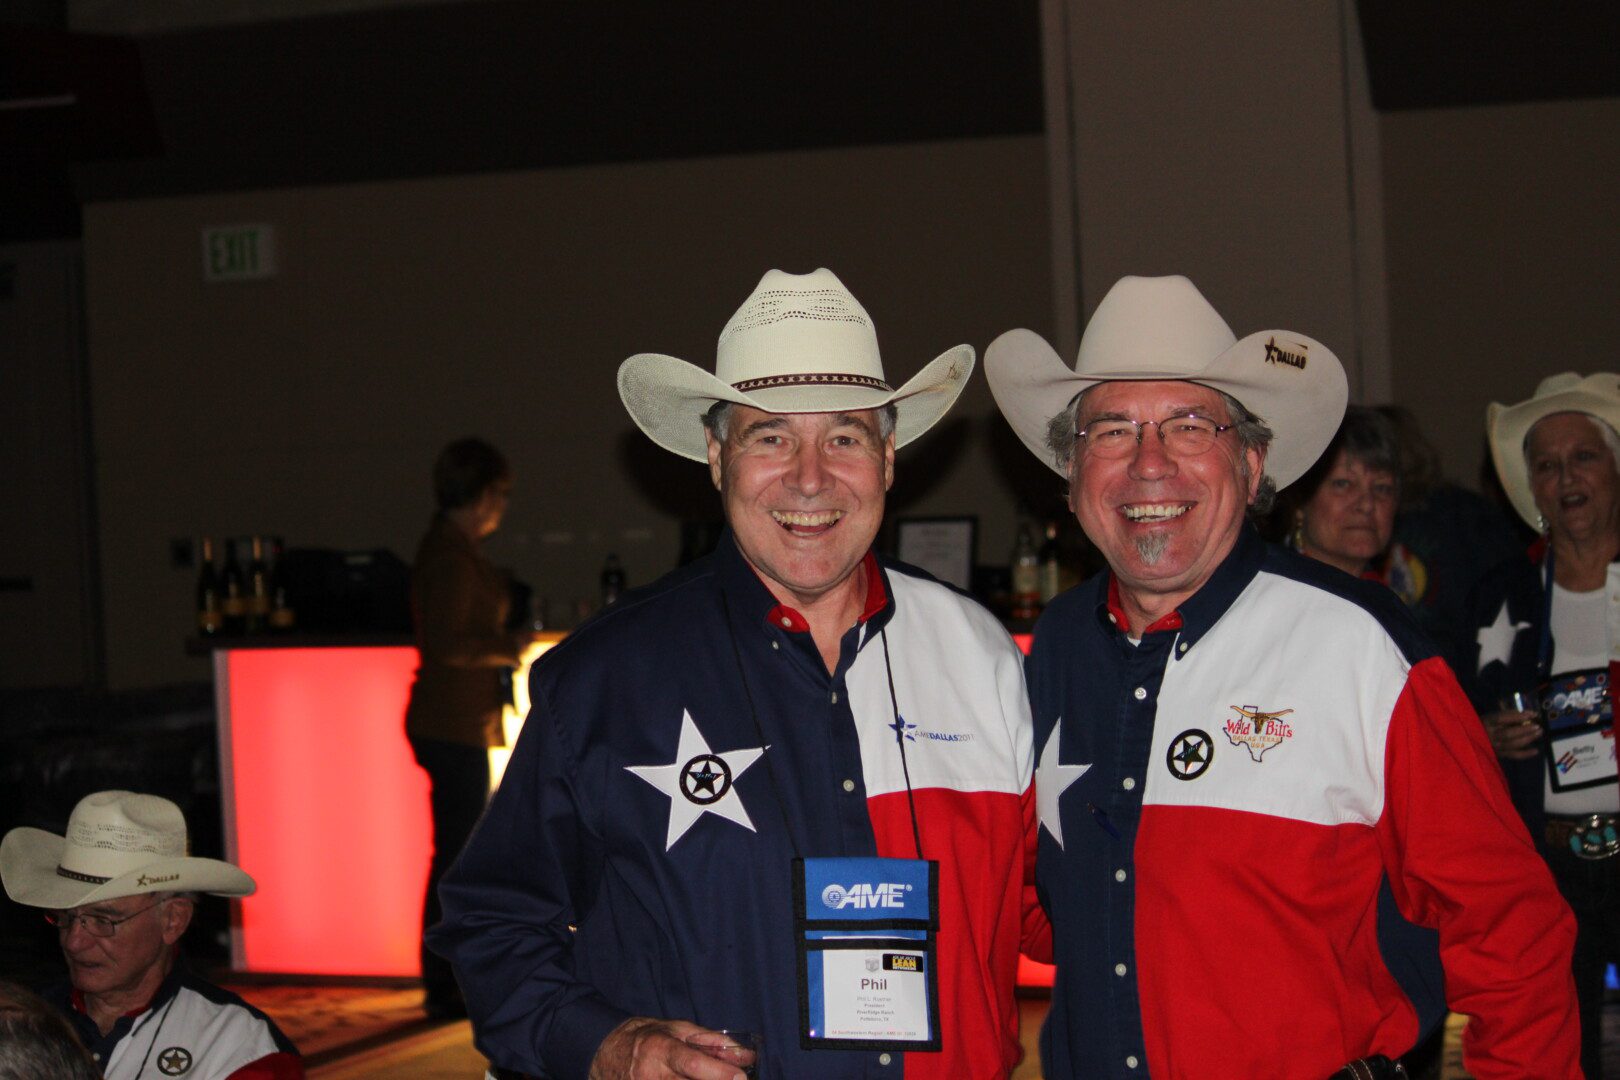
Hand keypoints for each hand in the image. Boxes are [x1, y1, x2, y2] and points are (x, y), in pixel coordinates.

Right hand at [589, 1018, 748, 1079]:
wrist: (605, 1054)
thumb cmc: (645, 1037)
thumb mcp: (677, 1029)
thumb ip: (711, 1042)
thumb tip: (746, 1056)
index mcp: (660, 1049)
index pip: (692, 1065)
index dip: (719, 1073)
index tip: (742, 1077)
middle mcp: (651, 1075)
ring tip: (717, 1079)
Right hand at [1482, 708, 1542, 760]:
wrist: (1471, 740)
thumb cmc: (1483, 723)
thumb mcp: (1491, 715)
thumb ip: (1507, 714)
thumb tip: (1527, 714)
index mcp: (1486, 722)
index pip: (1502, 718)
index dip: (1518, 716)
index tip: (1532, 714)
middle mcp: (1489, 735)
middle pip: (1509, 733)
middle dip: (1525, 730)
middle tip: (1538, 727)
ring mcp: (1494, 746)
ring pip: (1512, 744)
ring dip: (1527, 739)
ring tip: (1538, 734)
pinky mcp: (1498, 754)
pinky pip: (1513, 755)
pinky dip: (1525, 754)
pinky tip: (1536, 750)